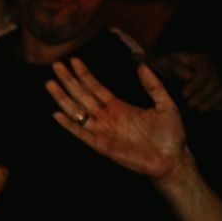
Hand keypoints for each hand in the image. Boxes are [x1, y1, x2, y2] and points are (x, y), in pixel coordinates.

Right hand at [48, 58, 188, 180]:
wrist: (172, 160)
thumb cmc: (170, 135)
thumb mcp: (166, 105)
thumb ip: (154, 86)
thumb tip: (141, 65)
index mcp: (118, 106)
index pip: (96, 87)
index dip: (84, 74)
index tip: (73, 60)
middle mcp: (106, 116)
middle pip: (82, 95)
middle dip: (69, 80)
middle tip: (56, 65)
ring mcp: (102, 130)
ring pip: (76, 111)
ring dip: (63, 98)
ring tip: (50, 84)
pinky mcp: (101, 145)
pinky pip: (81, 133)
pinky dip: (69, 125)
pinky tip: (57, 114)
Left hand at [149, 52, 221, 113]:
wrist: (164, 73)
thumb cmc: (163, 66)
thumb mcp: (165, 64)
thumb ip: (175, 67)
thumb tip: (190, 76)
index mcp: (200, 60)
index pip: (205, 73)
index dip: (196, 85)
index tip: (184, 95)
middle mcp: (211, 69)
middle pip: (214, 83)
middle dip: (203, 95)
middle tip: (190, 105)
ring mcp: (216, 80)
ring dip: (212, 102)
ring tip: (199, 109)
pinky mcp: (217, 91)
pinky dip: (221, 105)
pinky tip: (212, 111)